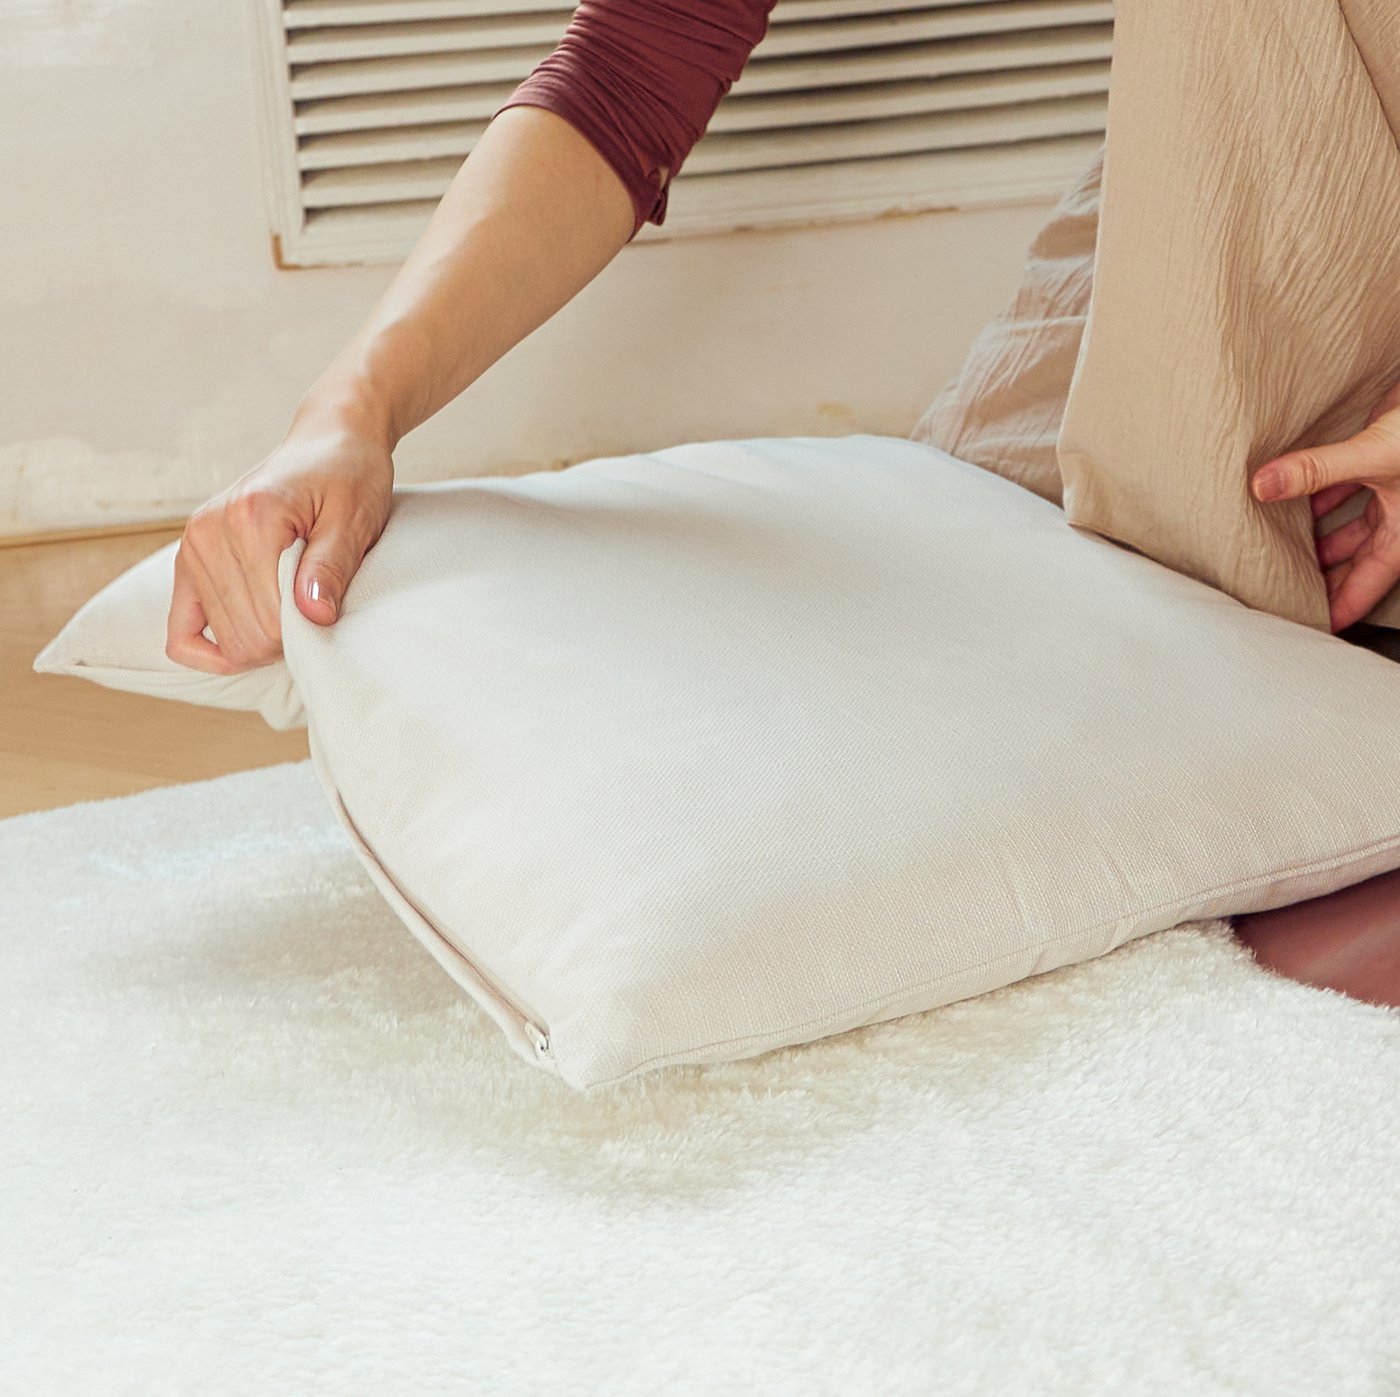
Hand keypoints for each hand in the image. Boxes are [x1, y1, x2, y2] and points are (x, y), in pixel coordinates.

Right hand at [165, 416, 393, 673]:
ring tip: (292, 609)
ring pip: (221, 639)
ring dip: (261, 639)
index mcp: (251, 519)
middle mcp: (210, 532)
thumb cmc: (349, 478)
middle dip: (286, 640)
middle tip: (314, 611)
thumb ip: (331, 566)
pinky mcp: (189, 557)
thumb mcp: (355, 519)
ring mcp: (193, 545)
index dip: (306, 633)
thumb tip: (313, 616)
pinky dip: (210, 649)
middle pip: (243, 637)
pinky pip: (180, 631)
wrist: (328, 443)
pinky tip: (245, 646)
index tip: (329, 611)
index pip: (270, 622)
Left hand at [1251, 382, 1399, 632]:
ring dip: (1312, 532)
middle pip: (1351, 560)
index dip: (1335, 611)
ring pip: (1347, 523)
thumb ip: (1317, 470)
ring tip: (1270, 545)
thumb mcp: (1375, 455)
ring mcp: (1390, 488)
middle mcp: (1397, 516)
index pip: (1364, 587)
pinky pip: (1345, 485)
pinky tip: (1287, 492)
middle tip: (1274, 588)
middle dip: (1317, 574)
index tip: (1305, 628)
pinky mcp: (1380, 458)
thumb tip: (1259, 486)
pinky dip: (1319, 491)